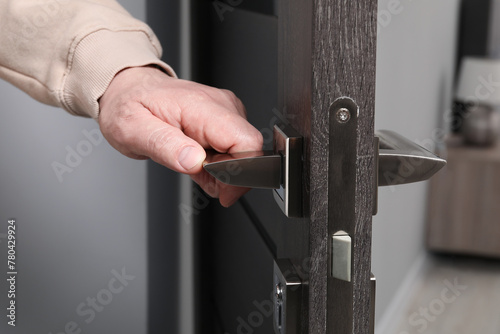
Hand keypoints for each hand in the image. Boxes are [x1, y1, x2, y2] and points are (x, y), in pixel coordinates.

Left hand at [98, 66, 262, 206]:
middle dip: (228, 175)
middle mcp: (221, 105)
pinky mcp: (225, 120)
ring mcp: (226, 111)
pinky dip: (219, 165)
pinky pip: (235, 151)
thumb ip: (165, 146)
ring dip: (221, 171)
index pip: (246, 141)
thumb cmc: (130, 106)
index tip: (223, 191)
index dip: (241, 173)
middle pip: (249, 151)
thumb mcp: (132, 130)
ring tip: (190, 163)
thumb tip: (194, 162)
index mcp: (201, 106)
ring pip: (243, 154)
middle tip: (197, 176)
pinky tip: (197, 160)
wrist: (130, 89)